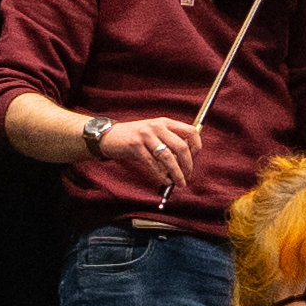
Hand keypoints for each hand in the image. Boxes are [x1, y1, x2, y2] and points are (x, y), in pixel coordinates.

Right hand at [87, 113, 204, 197]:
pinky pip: (152, 163)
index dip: (196, 146)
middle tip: (188, 176)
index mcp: (165, 122)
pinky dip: (161, 175)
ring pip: (168, 157)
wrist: (109, 136)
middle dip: (188, 165)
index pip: (191, 131)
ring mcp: (146, 135)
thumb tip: (186, 161)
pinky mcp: (135, 145)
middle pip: (181, 147)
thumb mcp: (154, 134)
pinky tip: (165, 181)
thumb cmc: (134, 138)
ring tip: (179, 182)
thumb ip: (170, 143)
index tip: (194, 159)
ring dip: (176, 173)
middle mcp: (157, 126)